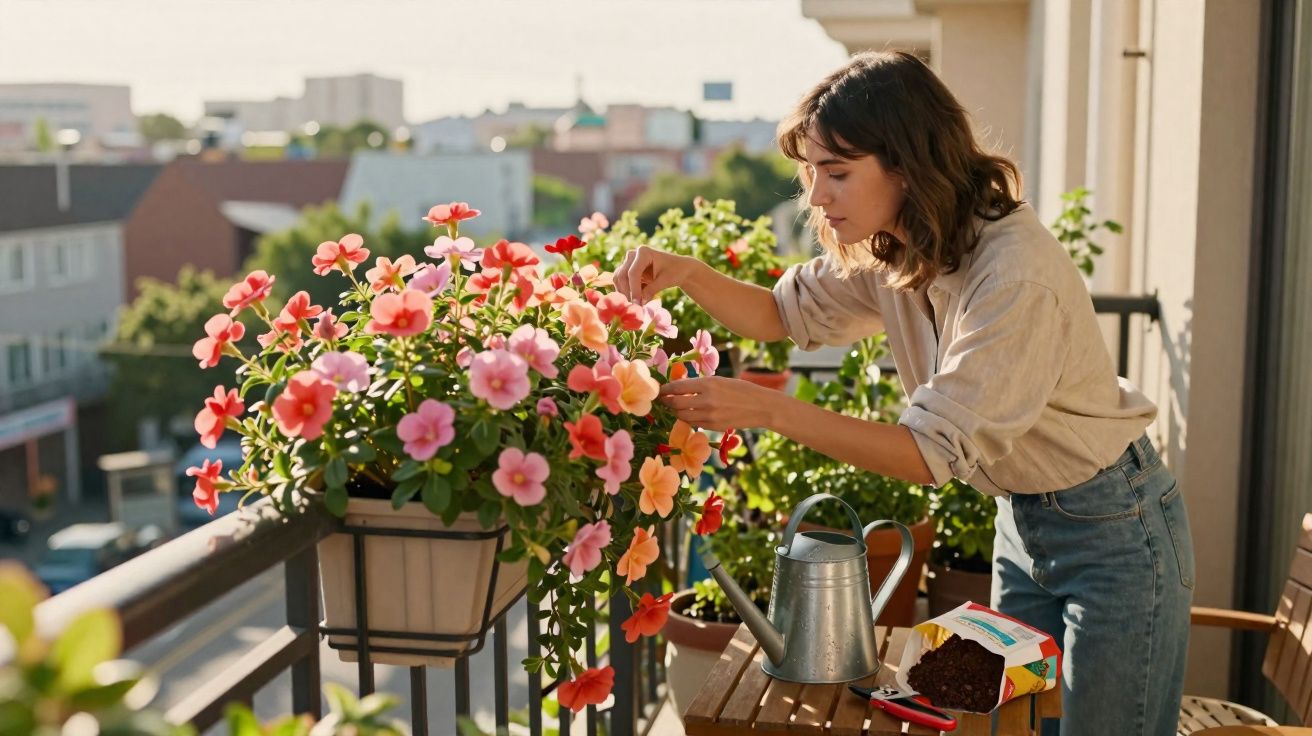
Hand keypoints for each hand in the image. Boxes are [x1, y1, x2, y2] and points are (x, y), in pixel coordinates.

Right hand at [614, 245, 695, 303]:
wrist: (679, 269)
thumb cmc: (675, 272)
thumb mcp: (665, 281)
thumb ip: (651, 290)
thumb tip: (639, 303)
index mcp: (643, 252)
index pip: (633, 272)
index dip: (633, 289)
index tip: (636, 303)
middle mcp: (633, 255)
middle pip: (622, 275)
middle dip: (627, 292)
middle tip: (634, 307)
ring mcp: (629, 262)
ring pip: (619, 279)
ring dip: (626, 292)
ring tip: (637, 304)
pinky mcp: (628, 270)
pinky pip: (622, 283)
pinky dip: (628, 292)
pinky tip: (639, 299)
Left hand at [658, 376, 775, 431]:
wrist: (761, 407)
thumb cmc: (741, 389)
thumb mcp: (720, 380)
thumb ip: (700, 384)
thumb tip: (679, 387)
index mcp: (708, 383)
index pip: (677, 387)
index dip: (665, 389)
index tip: (660, 390)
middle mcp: (706, 399)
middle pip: (676, 403)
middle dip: (666, 401)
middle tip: (663, 399)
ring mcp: (709, 415)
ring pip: (682, 415)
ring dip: (675, 411)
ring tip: (674, 406)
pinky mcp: (713, 426)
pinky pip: (693, 423)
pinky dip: (688, 418)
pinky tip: (688, 413)